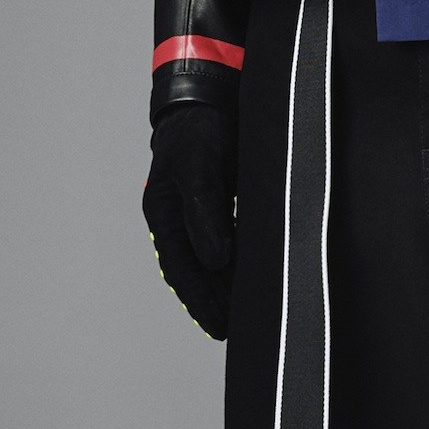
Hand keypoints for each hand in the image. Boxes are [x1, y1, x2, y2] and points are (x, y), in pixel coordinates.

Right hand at [142, 97, 237, 338]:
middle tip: (243, 334)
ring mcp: (204, 213)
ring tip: (255, 315)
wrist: (215, 94)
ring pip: (218, 261)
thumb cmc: (199, 127)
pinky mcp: (227, 204)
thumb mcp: (198, 165)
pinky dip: (245, 262)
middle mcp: (181, 219)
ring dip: (232, 287)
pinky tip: (264, 276)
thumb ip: (205, 210)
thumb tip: (215, 259)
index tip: (219, 329)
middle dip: (218, 303)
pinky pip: (236, 242)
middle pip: (199, 272)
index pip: (181, 269)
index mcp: (164, 213)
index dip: (199, 301)